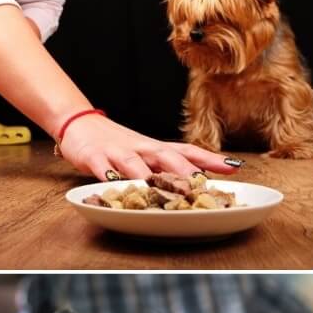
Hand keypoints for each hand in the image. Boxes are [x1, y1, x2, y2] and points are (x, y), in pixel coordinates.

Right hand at [58, 112, 241, 180]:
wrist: (79, 123)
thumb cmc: (114, 143)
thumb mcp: (143, 153)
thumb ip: (166, 166)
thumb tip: (200, 178)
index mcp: (154, 148)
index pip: (186, 151)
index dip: (209, 160)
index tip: (233, 168)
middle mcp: (140, 148)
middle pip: (165, 156)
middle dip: (183, 170)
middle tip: (200, 184)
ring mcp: (117, 152)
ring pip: (135, 163)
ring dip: (148, 176)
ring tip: (160, 188)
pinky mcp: (94, 157)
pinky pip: (102, 168)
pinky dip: (109, 176)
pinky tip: (114, 184)